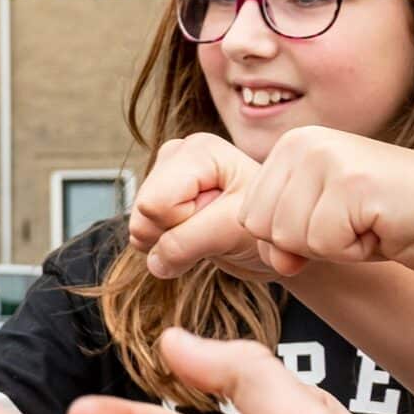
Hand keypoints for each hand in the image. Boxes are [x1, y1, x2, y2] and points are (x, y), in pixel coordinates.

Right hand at [130, 135, 290, 281]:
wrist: (273, 242)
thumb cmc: (263, 227)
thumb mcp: (231, 231)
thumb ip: (187, 242)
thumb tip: (154, 263)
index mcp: (196, 151)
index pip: (156, 203)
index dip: (182, 222)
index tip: (218, 217)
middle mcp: (176, 156)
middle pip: (143, 212)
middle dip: (174, 232)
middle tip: (213, 225)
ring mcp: (165, 178)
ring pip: (140, 227)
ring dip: (172, 240)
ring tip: (209, 229)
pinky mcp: (160, 201)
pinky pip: (142, 236)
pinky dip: (168, 246)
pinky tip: (197, 233)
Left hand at [223, 128, 413, 276]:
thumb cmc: (386, 220)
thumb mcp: (318, 225)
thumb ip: (281, 238)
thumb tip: (275, 260)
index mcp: (290, 145)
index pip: (249, 216)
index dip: (290, 237)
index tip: (334, 219)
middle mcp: (303, 142)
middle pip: (262, 227)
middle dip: (307, 243)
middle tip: (352, 223)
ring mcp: (327, 158)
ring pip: (290, 238)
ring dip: (332, 247)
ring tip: (366, 223)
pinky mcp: (352, 182)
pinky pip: (323, 244)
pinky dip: (354, 251)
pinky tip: (380, 226)